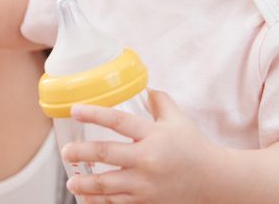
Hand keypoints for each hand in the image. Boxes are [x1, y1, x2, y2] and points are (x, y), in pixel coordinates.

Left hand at [61, 89, 219, 202]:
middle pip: (106, 154)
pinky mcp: (146, 203)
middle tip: (65, 151)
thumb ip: (160, 101)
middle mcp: (147, 160)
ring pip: (107, 185)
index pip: (118, 121)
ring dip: (85, 183)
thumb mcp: (178, 120)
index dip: (94, 114)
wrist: (213, 181)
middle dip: (81, 152)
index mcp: (153, 135)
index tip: (74, 110)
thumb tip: (144, 87)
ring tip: (71, 180)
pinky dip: (99, 202)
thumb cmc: (194, 147)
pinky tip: (86, 198)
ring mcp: (145, 185)